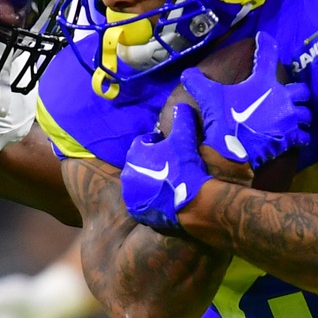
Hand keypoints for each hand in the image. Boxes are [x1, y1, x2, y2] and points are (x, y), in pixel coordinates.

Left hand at [120, 103, 212, 234]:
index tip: (168, 145)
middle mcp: (127, 173)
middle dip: (152, 162)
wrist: (190, 202)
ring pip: (140, 183)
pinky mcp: (137, 211)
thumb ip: (182, 118)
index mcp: (135, 153)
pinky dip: (151, 198)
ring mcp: (130, 195)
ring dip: (150, 181)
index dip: (157, 142)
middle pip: (139, 163)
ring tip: (168, 181)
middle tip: (169, 163)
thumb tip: (180, 106)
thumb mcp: (185, 138)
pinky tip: (165, 197)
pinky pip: (142, 201)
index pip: (143, 142)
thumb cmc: (184, 167)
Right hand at [177, 35, 312, 171]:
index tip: (264, 38)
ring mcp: (289, 118)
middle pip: (303, 89)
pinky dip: (301, 136)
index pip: (268, 54)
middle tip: (290, 95)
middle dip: (299, 93)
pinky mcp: (291, 137)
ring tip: (295, 118)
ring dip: (301, 115)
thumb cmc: (224, 120)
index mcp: (263, 82)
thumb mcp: (209, 98)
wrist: (233, 150)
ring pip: (306, 113)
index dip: (266, 43)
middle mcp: (282, 97)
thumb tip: (186, 74)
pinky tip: (296, 138)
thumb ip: (198, 83)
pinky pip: (304, 135)